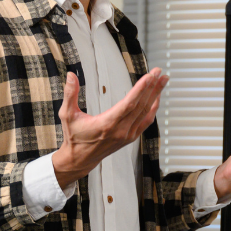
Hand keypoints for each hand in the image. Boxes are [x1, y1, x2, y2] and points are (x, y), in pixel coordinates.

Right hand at [52, 68, 167, 188]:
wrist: (80, 159)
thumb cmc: (74, 137)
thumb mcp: (67, 114)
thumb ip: (70, 94)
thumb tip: (70, 76)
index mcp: (107, 124)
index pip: (129, 104)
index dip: (141, 89)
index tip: (150, 76)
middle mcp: (121, 130)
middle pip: (141, 105)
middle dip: (152, 87)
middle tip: (159, 71)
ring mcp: (128, 135)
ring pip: (146, 112)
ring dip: (155, 95)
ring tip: (163, 80)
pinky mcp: (131, 137)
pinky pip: (146, 121)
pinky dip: (153, 108)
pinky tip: (157, 97)